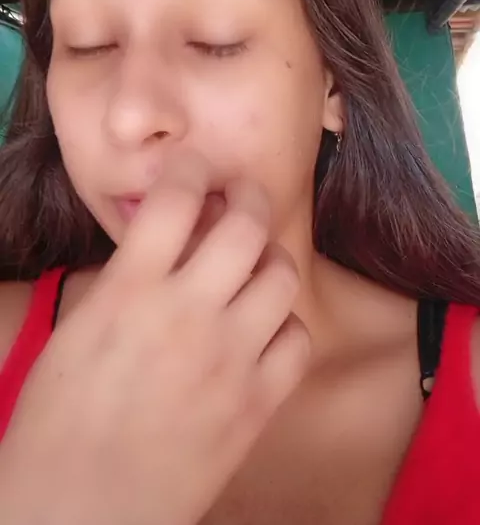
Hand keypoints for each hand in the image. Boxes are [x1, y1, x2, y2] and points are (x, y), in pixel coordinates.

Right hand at [0, 150, 309, 524]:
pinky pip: (296, 339)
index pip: (175, 198)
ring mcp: (229, 360)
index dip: (188, 168)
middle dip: (245, 194)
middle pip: (245, 224)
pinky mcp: (256, 405)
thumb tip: (171, 240)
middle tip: (237, 196)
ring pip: (281, 273)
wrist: (77, 515)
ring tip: (252, 261)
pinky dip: (282, 323)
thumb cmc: (56, 425)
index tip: (192, 166)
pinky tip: (261, 327)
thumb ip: (129, 279)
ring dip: (267, 255)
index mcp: (129, 292)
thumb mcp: (78, 332)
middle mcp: (187, 315)